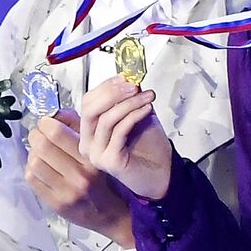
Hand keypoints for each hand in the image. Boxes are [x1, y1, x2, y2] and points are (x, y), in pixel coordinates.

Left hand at [26, 109, 132, 246]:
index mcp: (92, 158)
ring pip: (34, 162)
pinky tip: (41, 168)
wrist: (115, 215)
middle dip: (35, 135)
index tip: (47, 122)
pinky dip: (32, 168)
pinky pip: (32, 179)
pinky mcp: (56, 204)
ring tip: (40, 152)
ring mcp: (66, 191)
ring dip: (33, 153)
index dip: (46, 123)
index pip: (57, 133)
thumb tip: (55, 114)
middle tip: (38, 134)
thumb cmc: (108, 179)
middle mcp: (79, 175)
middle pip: (42, 145)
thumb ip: (80, 128)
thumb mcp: (101, 149)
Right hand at [79, 77, 172, 200]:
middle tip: (133, 85)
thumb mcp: (137, 115)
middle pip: (90, 109)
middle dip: (113, 93)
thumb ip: (129, 99)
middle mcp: (88, 144)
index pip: (88, 102)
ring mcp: (96, 154)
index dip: (105, 87)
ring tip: (147, 96)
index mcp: (90, 131)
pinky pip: (119, 131)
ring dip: (128, 103)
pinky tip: (146, 109)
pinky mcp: (109, 161)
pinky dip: (133, 116)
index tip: (125, 77)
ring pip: (106, 119)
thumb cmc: (149, 147)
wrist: (163, 173)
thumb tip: (129, 78)